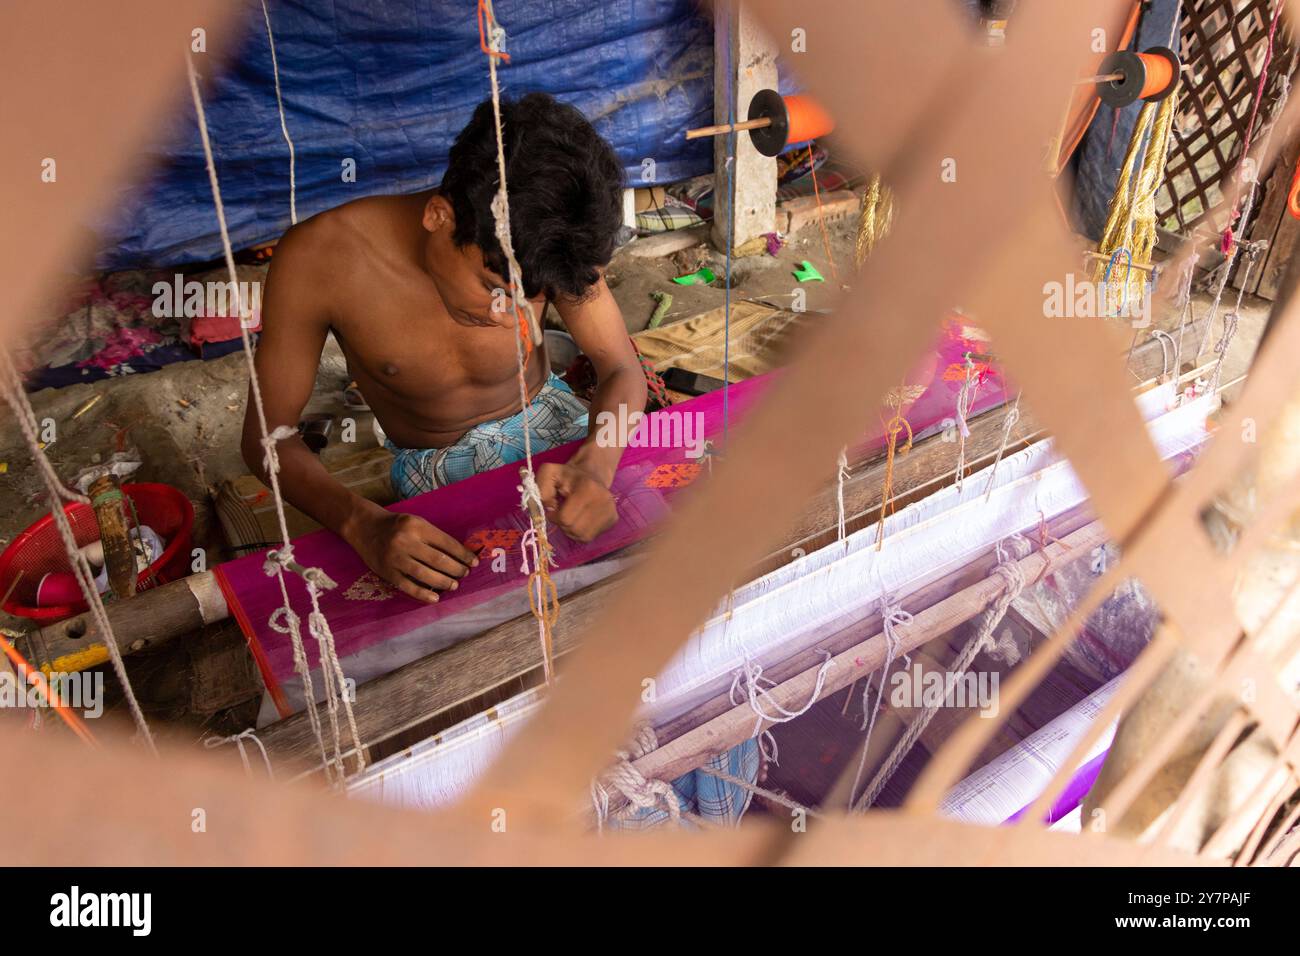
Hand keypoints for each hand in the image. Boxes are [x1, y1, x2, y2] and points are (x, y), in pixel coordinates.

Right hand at [344, 509, 477, 603]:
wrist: (364, 527)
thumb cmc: (396, 525)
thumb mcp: (415, 522)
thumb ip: (434, 537)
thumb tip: (459, 555)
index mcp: (417, 526)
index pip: (446, 543)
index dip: (463, 554)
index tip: (473, 562)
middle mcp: (406, 541)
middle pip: (438, 560)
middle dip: (456, 569)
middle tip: (464, 574)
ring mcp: (395, 558)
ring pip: (425, 574)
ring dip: (443, 582)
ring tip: (454, 585)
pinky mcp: (387, 572)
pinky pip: (408, 586)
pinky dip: (423, 594)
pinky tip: (435, 598)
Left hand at [535, 461, 617, 542]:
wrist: (591, 474)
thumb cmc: (567, 476)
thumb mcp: (549, 473)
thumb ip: (541, 489)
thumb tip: (549, 509)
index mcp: (588, 488)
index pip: (565, 518)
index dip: (554, 516)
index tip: (554, 508)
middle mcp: (604, 501)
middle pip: (574, 529)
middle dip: (562, 523)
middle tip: (562, 511)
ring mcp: (611, 511)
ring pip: (582, 536)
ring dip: (571, 529)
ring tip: (571, 515)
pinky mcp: (613, 520)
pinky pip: (590, 536)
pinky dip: (580, 531)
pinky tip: (580, 519)